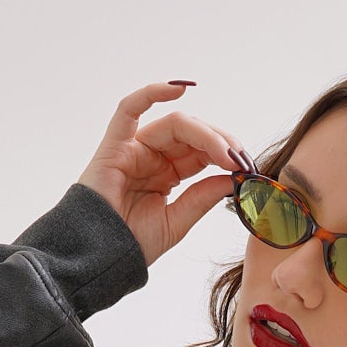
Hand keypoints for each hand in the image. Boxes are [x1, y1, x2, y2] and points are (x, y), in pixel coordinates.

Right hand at [77, 80, 254, 269]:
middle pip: (192, 134)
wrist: (99, 259)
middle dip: (221, 142)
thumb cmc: (131, 244)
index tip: (247, 167)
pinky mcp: (114, 146)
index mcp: (168, 174)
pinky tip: (178, 87)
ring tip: (225, 151)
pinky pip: (129, 109)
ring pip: (174, 124)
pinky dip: (151, 92)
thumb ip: (203, 197)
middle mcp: (153, 157)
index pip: (202, 152)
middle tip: (241, 159)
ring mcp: (134, 148)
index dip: (226, 154)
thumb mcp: (178, 221)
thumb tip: (234, 177)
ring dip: (204, 132)